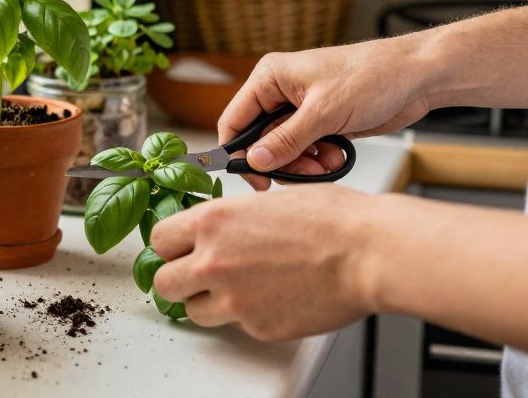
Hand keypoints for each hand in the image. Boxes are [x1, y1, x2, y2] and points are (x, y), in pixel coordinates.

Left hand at [150, 185, 377, 339]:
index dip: (171, 246)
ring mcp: (234, 300)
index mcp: (212, 222)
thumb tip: (214, 229)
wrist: (368, 253)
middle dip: (179, 279)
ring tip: (239, 288)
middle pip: (164, 282)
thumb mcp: (266, 201)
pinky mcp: (257, 327)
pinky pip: (236, 325)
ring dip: (208, 302)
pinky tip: (273, 297)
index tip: (180, 249)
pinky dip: (248, 315)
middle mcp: (213, 262)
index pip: (159, 240)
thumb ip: (229, 220)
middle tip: (199, 275)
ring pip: (194, 311)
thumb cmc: (331, 219)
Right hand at [222, 37, 431, 190]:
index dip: (238, 152)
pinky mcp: (322, 122)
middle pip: (260, 141)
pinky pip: (306, 151)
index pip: (234, 120)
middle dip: (280, 161)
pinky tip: (336, 158)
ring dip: (303, 164)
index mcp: (270, 78)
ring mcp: (302, 109)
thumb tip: (254, 161)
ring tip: (326, 164)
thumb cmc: (372, 76)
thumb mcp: (323, 112)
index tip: (253, 178)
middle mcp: (281, 93)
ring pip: (284, 150)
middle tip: (301, 175)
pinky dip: (318, 161)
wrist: (416, 77)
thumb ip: (285, 140)